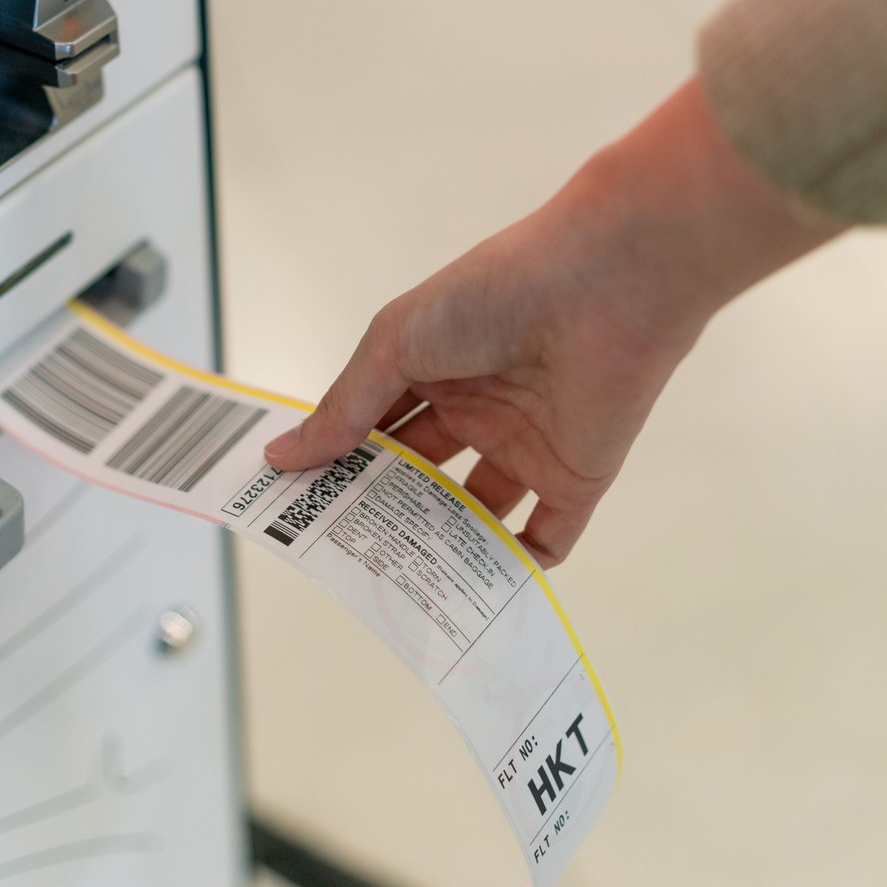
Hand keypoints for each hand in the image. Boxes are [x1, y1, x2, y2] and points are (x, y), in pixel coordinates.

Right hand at [263, 80, 842, 565]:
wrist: (606, 286)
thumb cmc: (492, 294)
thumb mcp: (397, 343)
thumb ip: (345, 407)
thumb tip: (281, 457)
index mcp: (431, 369)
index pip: (374, 431)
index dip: (337, 466)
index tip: (295, 509)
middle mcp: (476, 411)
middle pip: (418, 479)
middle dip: (380, 515)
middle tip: (335, 559)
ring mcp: (525, 447)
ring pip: (474, 515)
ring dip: (441, 550)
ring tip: (395, 589)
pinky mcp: (575, 480)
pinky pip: (543, 539)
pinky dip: (513, 570)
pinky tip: (474, 600)